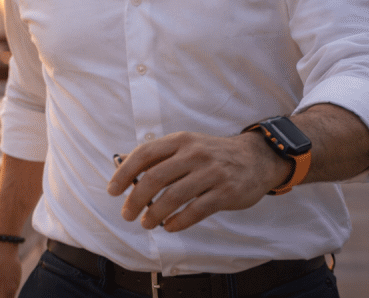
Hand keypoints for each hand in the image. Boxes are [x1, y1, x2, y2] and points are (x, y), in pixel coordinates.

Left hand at [107, 131, 289, 231]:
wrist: (256, 158)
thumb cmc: (212, 155)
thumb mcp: (187, 145)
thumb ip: (159, 156)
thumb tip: (124, 168)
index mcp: (180, 141)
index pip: (144, 154)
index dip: (124, 173)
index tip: (113, 190)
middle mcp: (194, 154)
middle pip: (155, 178)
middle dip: (135, 199)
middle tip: (127, 214)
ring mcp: (211, 173)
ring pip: (173, 197)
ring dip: (155, 214)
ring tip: (146, 224)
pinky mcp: (226, 192)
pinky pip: (196, 210)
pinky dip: (179, 222)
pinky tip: (170, 227)